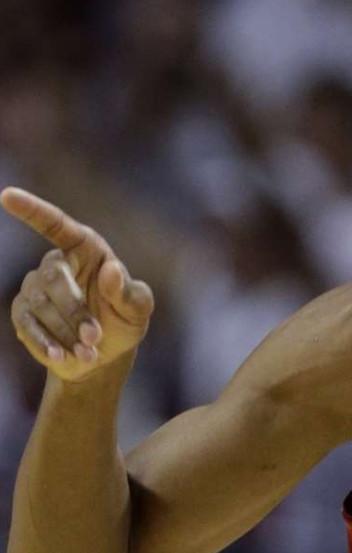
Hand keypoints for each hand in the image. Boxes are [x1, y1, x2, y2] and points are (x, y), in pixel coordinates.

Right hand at [2, 187, 153, 381]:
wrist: (104, 354)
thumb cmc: (124, 320)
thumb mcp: (137, 309)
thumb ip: (128, 292)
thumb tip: (111, 270)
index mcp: (86, 250)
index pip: (56, 225)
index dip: (32, 210)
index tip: (7, 195)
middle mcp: (57, 264)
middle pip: (53, 278)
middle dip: (74, 311)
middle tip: (94, 337)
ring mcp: (35, 288)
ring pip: (40, 305)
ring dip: (65, 332)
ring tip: (89, 352)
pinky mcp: (23, 313)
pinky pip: (26, 324)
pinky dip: (46, 342)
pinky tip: (63, 357)